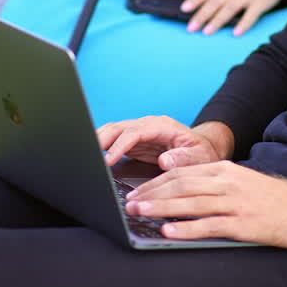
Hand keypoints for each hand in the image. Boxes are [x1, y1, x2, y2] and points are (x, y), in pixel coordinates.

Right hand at [97, 116, 226, 169]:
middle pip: (119, 127)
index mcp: (162, 126)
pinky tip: (92, 156)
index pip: (135, 132)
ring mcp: (140, 132)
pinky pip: (114, 141)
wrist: (202, 150)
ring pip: (113, 131)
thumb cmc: (201, 153)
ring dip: (98, 140)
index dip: (120, 145)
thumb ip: (183, 158)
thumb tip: (165, 160)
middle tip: (87, 155)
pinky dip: (102, 146)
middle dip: (101, 139)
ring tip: (84, 154)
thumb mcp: (198, 156)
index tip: (109, 160)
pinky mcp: (134, 142)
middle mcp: (148, 126)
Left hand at [124, 161, 286, 248]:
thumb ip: (216, 184)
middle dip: (151, 194)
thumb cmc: (274, 199)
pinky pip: (208, 225)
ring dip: (161, 208)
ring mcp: (234, 202)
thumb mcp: (243, 181)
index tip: (138, 190)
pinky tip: (169, 231)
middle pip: (180, 185)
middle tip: (130, 202)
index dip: (156, 182)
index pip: (182, 173)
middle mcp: (227, 182)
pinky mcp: (242, 223)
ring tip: (139, 213)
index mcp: (225, 170)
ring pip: (189, 203)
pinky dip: (186, 228)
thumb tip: (186, 191)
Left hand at [181, 0, 286, 35]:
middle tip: (191, 28)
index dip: (195, 0)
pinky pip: (252, 14)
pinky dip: (244, 24)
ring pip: (230, 9)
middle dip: (201, 15)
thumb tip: (199, 8)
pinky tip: (237, 33)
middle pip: (215, 3)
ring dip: (218, 21)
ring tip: (207, 32)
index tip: (183, 9)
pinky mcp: (261, 2)